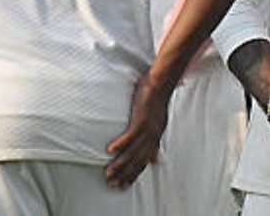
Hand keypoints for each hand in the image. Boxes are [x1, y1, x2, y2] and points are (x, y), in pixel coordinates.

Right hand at [105, 73, 172, 188]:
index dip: (133, 175)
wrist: (161, 84)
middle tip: (112, 184)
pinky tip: (110, 151)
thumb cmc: (156, 102)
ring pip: (132, 151)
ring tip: (108, 173)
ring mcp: (148, 129)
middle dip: (124, 174)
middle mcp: (152, 136)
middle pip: (137, 161)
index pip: (143, 162)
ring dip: (119, 164)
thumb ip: (155, 143)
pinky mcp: (142, 119)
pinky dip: (120, 144)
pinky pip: (130, 135)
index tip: (124, 186)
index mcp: (155, 138)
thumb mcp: (159, 125)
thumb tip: (155, 160)